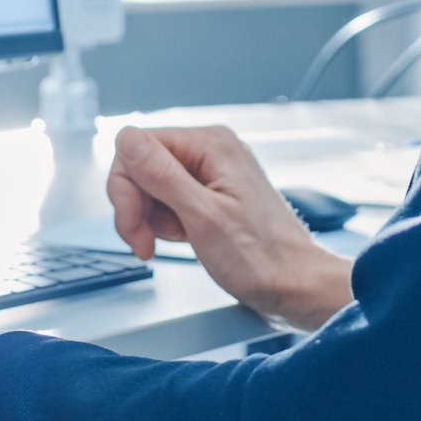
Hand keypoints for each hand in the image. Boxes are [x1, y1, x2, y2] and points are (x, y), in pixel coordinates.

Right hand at [107, 125, 353, 331]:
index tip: (134, 224)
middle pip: (142, 166)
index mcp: (210, 144)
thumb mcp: (203, 216)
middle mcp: (211, 150)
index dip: (126, 187)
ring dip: (152, 218)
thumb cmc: (260, 257)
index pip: (136, 146)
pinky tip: (186, 237)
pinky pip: (171, 199)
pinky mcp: (213, 193)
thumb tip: (126, 137)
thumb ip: (162, 175)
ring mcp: (213, 171)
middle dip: (136, 207)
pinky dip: (168, 222)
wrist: (294, 284)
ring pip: (152, 186)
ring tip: (178, 240)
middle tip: (146, 243)